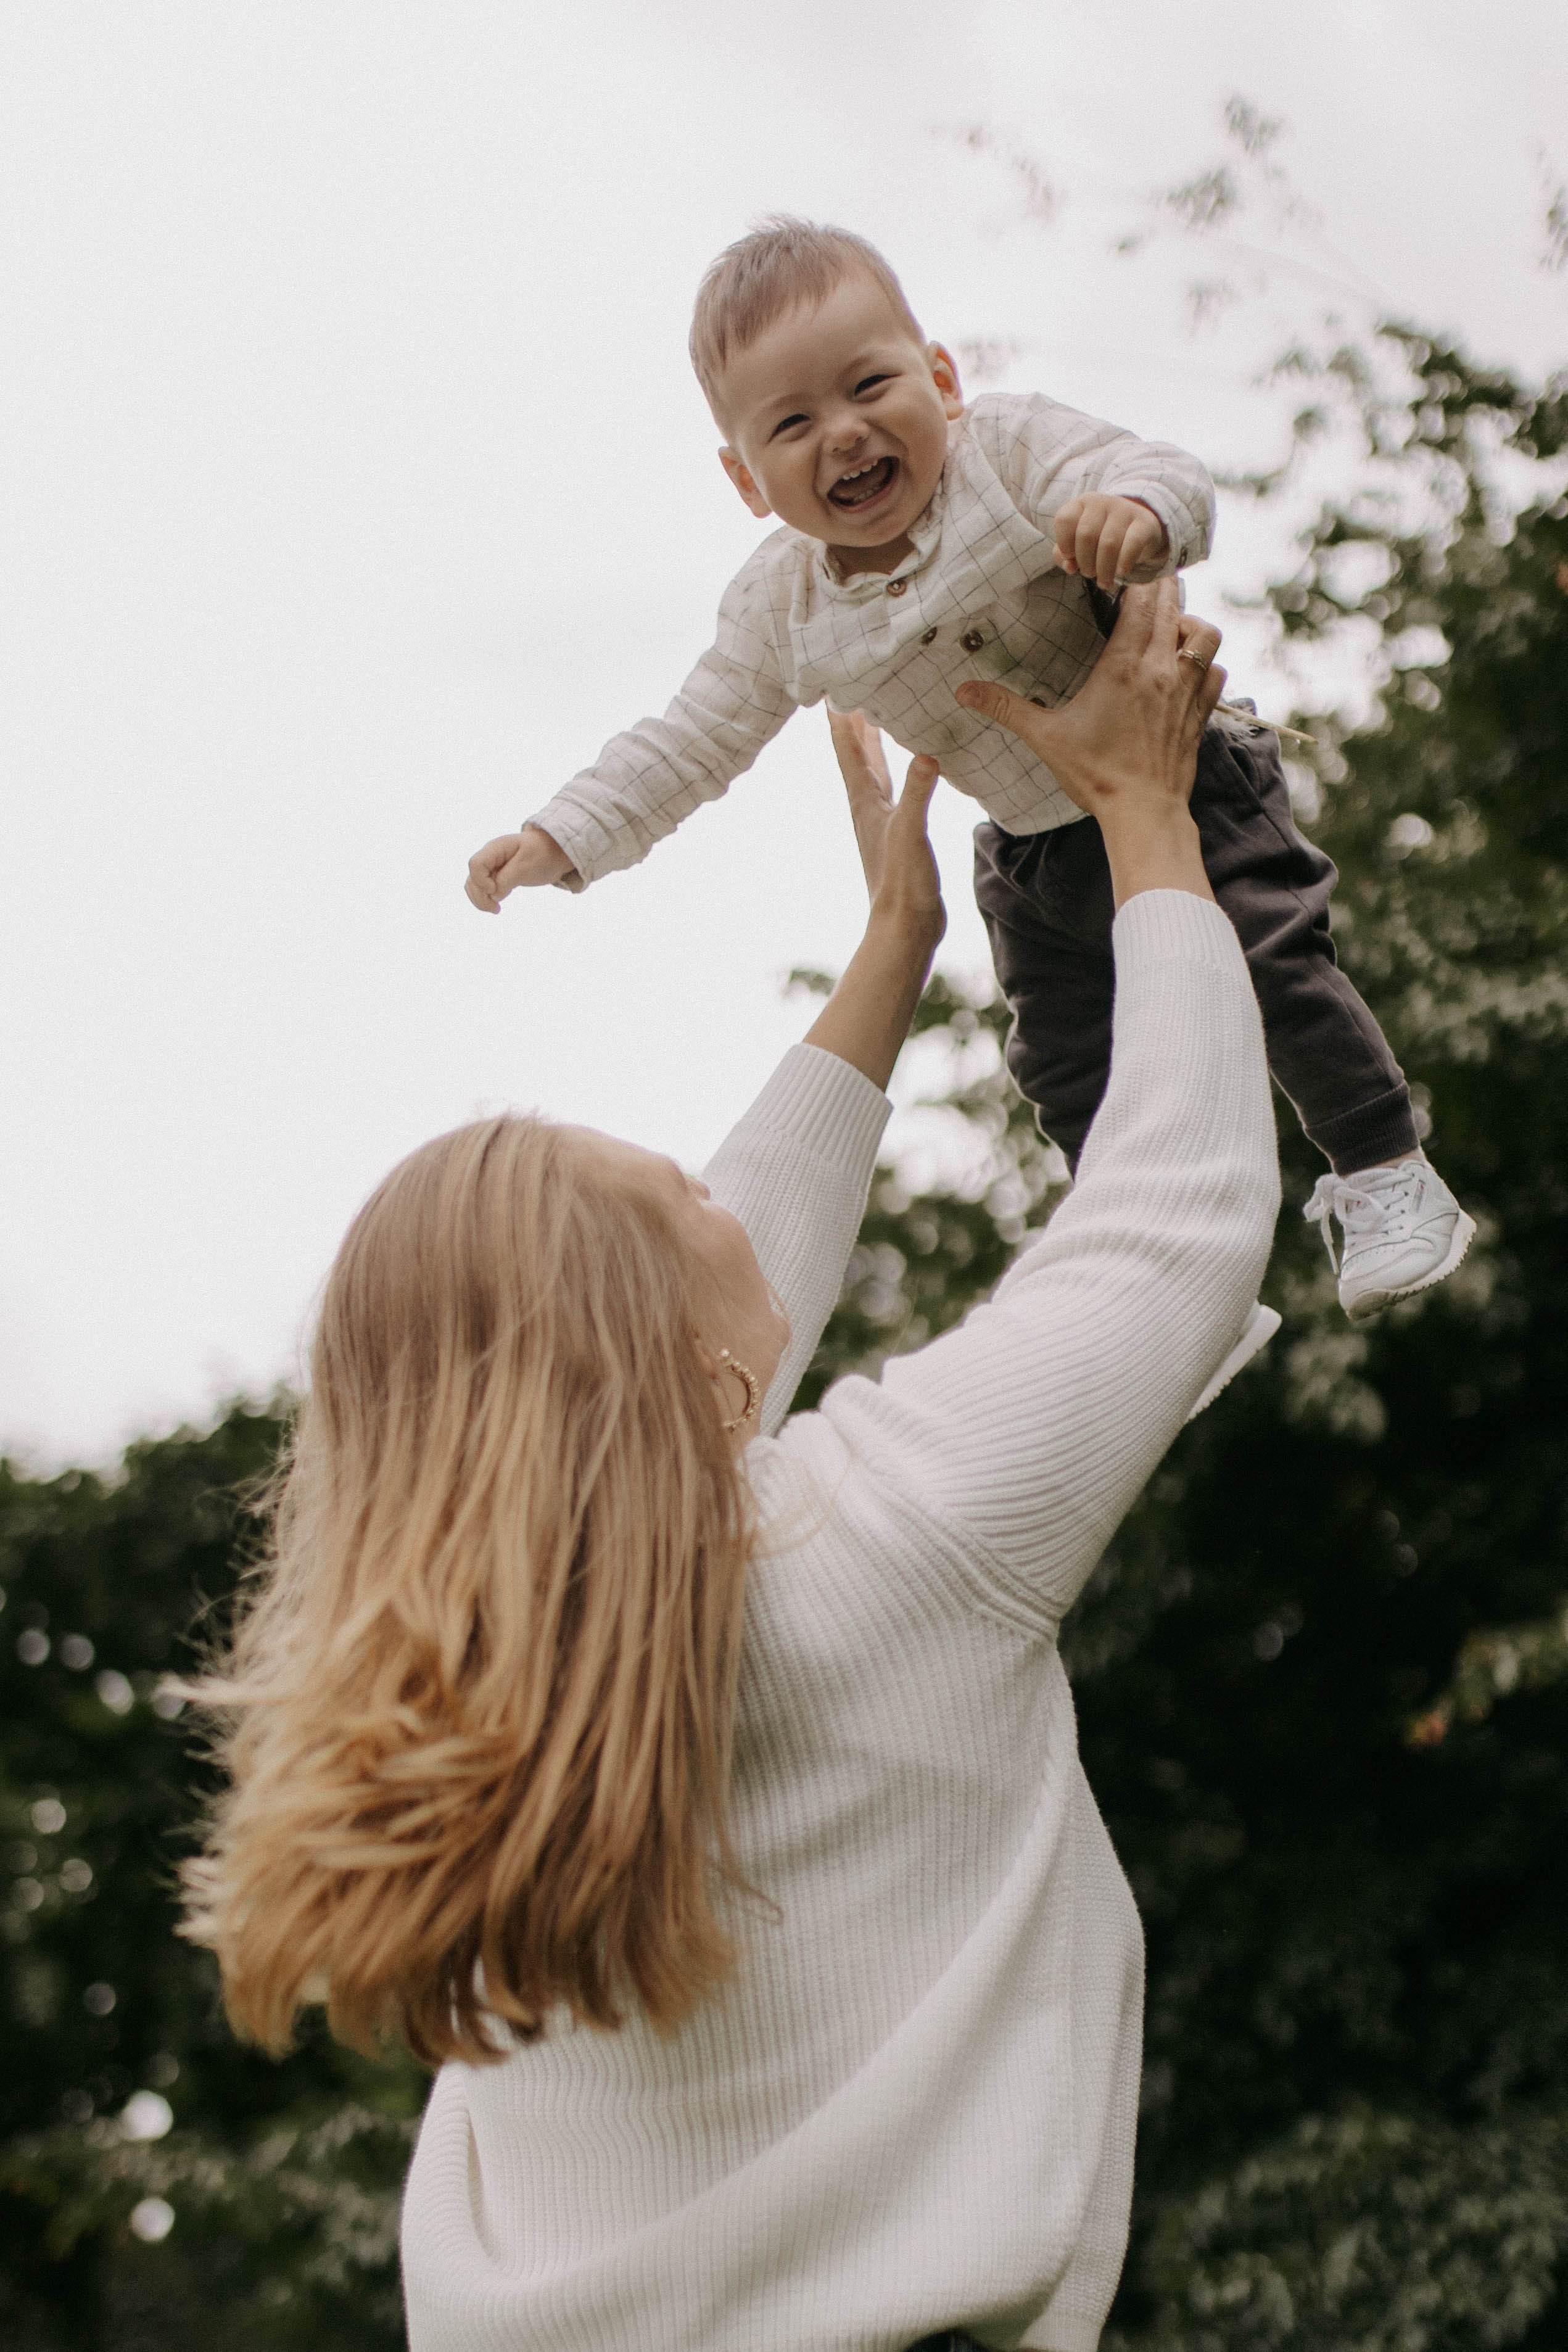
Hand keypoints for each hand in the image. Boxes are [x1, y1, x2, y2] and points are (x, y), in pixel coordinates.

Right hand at [465, 824, 576, 911]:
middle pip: (472, 878)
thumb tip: (493, 895)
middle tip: (495, 909)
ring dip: (481, 900)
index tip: (495, 891)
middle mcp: (490, 857)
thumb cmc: (543, 854)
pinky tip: (497, 906)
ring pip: (475, 885)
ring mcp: (492, 867)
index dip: (480, 881)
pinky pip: (484, 888)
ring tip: (495, 910)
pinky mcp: (498, 876)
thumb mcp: (526, 867)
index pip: (475, 864)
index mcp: (495, 848)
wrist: (555, 852)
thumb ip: (507, 879)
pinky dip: (487, 899)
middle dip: (480, 896)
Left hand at [826, 709, 944, 947]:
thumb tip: (927, 753)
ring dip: (874, 742)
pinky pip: (897, 788)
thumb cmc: (901, 883)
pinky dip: (900, 768)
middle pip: (857, 753)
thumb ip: (918, 792)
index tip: (832, 682)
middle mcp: (868, 806)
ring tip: (878, 714)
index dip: (839, 716)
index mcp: (864, 800)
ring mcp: (883, 819)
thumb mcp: (910, 831)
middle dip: (855, 720)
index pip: (847, 748)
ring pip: (876, 769)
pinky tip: (914, 765)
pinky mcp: (901, 832)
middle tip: (855, 686)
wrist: (904, 927)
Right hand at [954, 581, 1224, 905]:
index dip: (1135, 578)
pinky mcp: (1200, 712)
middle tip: (1142, 586)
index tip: (1122, 572)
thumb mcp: (1045, 738)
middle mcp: (1161, 669)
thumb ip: (1005, 708)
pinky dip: (1205, 661)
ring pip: (1205, 633)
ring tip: (1168, 628)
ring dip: (1189, 622)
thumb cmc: (1096, 775)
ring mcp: (1186, 690)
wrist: (1143, 812)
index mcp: (1124, 665)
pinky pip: (1216, 670)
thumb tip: (963, 690)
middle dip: (1160, 588)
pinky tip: (1187, 668)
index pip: (1141, 599)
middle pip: (1174, 604)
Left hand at [1053, 494, 1167, 593]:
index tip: (1070, 557)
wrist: (1139, 527)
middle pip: (1086, 535)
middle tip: (1090, 574)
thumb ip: (1064, 555)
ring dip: (1104, 569)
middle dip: (1085, 562)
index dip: (1064, 543)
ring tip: (1104, 582)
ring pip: (1108, 543)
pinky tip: (1121, 572)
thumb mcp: (1079, 543)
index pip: (1065, 519)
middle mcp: (1102, 502)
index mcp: (1082, 504)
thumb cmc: (1101, 537)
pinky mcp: (1144, 523)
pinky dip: (1125, 561)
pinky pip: (1133, 543)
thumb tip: (1069, 566)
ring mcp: (1124, 510)